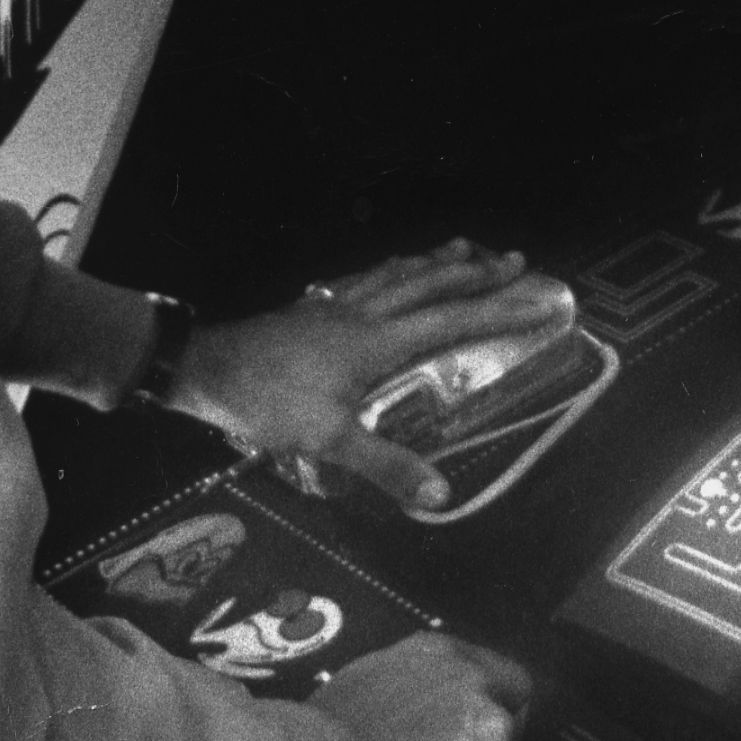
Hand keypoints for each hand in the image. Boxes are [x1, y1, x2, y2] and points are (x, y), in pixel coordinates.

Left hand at [167, 241, 578, 512]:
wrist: (203, 368)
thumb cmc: (267, 403)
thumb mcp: (328, 442)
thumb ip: (384, 465)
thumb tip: (438, 494)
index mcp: (377, 342)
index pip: (451, 321)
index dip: (498, 311)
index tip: (537, 298)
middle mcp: (363, 313)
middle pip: (429, 284)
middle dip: (476, 272)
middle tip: (515, 259)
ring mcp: (335, 305)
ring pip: (396, 273)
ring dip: (435, 260)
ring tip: (463, 247)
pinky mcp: (311, 307)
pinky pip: (364, 278)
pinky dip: (389, 269)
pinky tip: (386, 271)